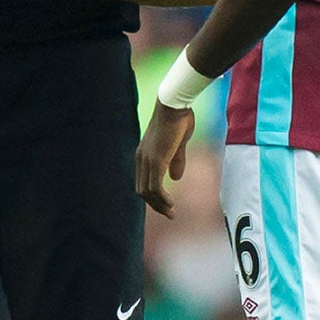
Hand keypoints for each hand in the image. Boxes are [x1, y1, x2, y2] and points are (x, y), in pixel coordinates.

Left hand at [136, 101, 193, 216]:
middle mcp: (141, 159)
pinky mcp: (156, 161)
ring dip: (159, 205)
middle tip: (170, 214)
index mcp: (144, 155)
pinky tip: (171, 204)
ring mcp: (147, 160)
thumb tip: (175, 178)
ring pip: (148, 192)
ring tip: (171, 212)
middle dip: (156, 205)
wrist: (175, 105)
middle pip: (142, 191)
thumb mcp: (179, 144)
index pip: (144, 182)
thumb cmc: (179, 120)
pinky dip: (162, 198)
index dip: (154, 197)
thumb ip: (176, 161)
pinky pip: (155, 187)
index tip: (167, 205)